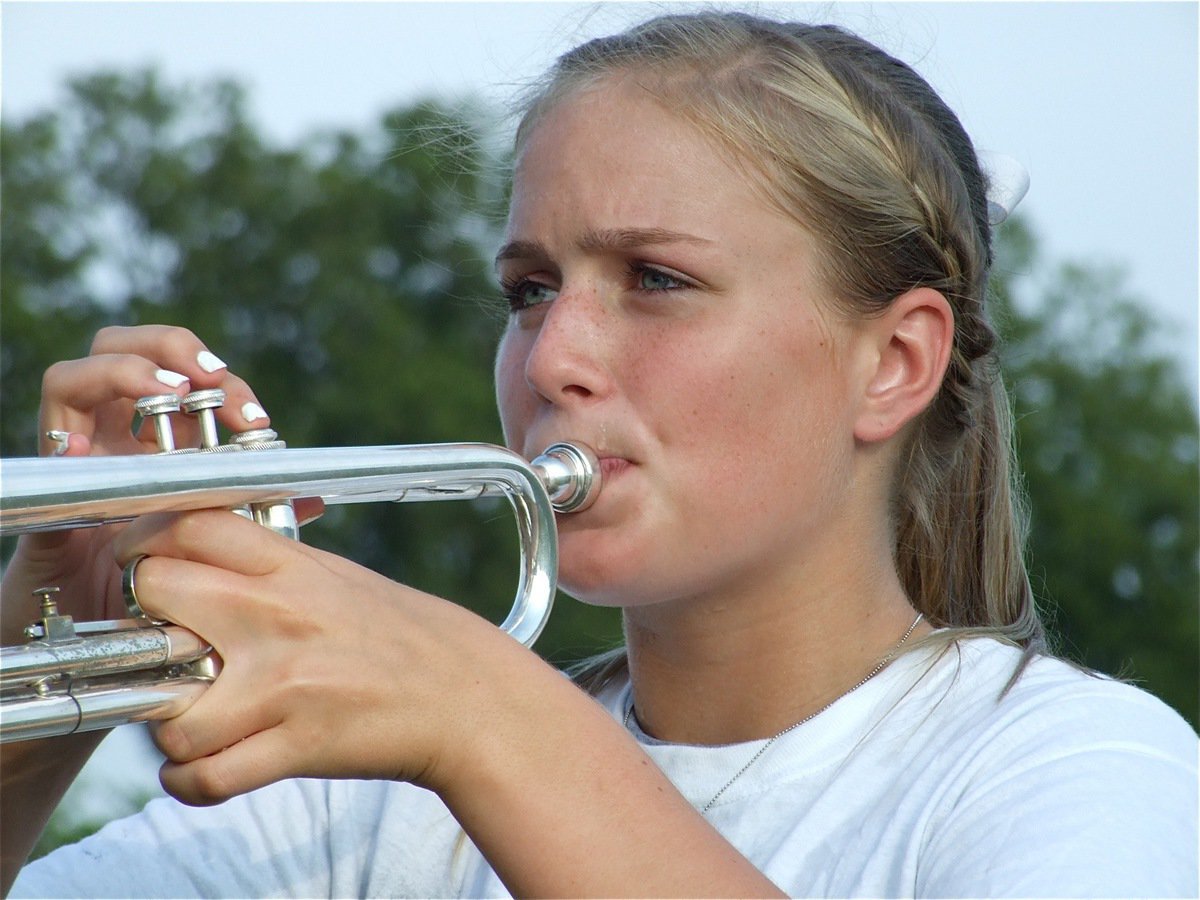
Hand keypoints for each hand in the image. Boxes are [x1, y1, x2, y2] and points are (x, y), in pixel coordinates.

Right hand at [3, 325, 271, 640]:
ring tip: (164, 392)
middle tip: (208, 381)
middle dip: (171, 348)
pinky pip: (45, 452)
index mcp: (154, 443)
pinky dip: (64, 436)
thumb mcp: (210, 551)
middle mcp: (110, 439)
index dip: (222, 383)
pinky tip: (90, 446)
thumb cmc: (151, 591)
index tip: (256, 418)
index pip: (185, 379)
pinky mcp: (45, 496)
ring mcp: (73, 461)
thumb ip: (253, 518)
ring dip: (124, 371)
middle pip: (123, 348)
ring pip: (73, 379)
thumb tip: (312, 499)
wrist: (92, 642)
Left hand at [110, 508, 535, 805]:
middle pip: (157, 592)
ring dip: (166, 723)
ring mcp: (285, 684)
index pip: (190, 525)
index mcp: (293, 568)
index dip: (146, 541)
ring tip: (189, 722)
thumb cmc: (401, 635)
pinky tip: (199, 768)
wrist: (467, 695)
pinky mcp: (297, 746)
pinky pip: (205, 776)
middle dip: (145, 623)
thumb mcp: (338, 577)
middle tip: (163, 646)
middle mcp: (279, 616)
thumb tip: (196, 554)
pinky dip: (187, 780)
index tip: (142, 565)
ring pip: (168, 707)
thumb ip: (269, 565)